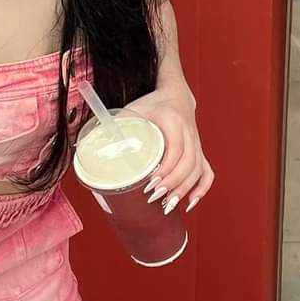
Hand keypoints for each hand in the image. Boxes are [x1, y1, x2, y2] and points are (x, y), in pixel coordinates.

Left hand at [123, 85, 213, 212]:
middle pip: (189, 163)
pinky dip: (201, 188)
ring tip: (168, 205)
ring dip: (184, 189)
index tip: (151, 183)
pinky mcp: (199, 152)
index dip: (166, 169)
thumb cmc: (153, 103)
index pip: (176, 149)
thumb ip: (118, 125)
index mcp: (173, 122)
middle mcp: (189, 133)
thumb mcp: (134, 109)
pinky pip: (206, 172)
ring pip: (198, 170)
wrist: (176, 95)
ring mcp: (196, 144)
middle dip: (173, 184)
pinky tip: (190, 202)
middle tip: (156, 197)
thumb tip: (93, 146)